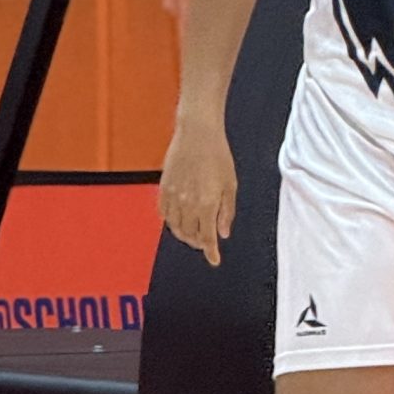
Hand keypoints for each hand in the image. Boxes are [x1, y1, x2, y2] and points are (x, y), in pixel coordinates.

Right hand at [159, 115, 235, 266]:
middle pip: (190, 235)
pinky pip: (164, 214)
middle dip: (199, 243)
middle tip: (206, 243)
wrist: (198, 133)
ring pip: (175, 227)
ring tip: (193, 234)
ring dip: (184, 235)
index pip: (207, 237)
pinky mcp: (163, 189)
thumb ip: (227, 212)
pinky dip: (171, 222)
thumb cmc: (218, 156)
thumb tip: (223, 233)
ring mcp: (173, 197)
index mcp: (207, 204)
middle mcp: (188, 204)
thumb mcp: (231, 185)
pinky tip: (178, 220)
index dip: (211, 252)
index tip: (214, 260)